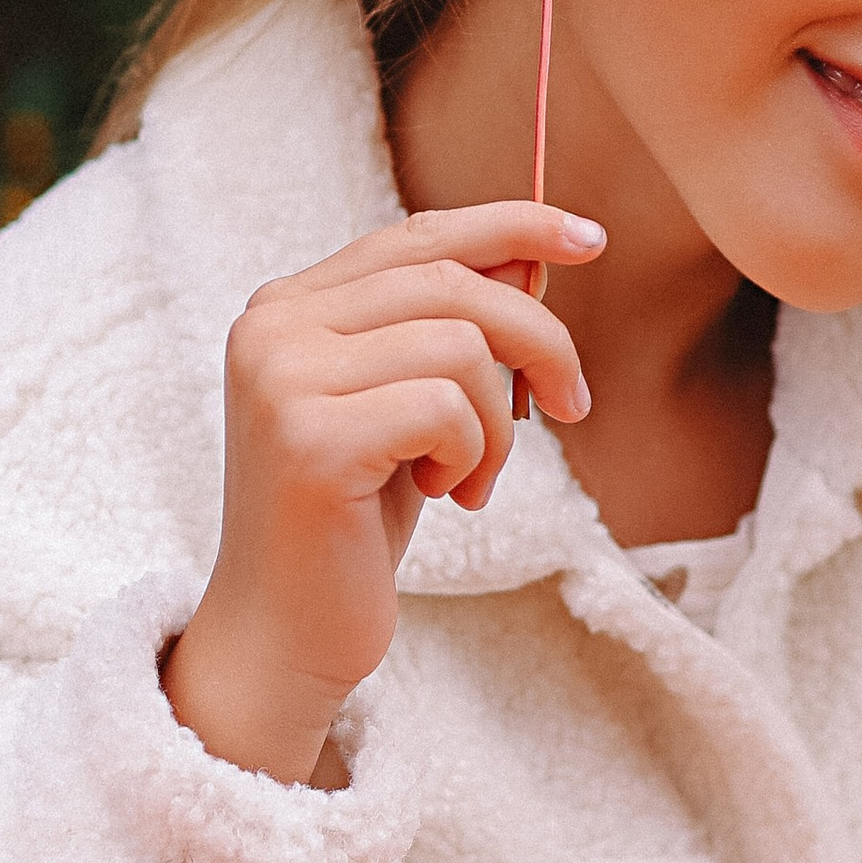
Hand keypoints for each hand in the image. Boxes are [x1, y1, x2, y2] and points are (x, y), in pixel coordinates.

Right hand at [161, 202, 602, 784]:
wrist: (285, 636)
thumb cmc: (354, 523)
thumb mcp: (413, 409)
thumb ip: (453, 328)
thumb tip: (530, 254)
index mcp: (289, 307)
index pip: (418, 235)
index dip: (511, 227)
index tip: (588, 238)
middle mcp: (273, 327)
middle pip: (453, 281)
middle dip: (538, 340)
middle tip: (569, 406)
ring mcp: (282, 379)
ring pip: (460, 346)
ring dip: (498, 422)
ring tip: (470, 477)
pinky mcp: (309, 440)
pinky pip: (446, 407)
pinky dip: (473, 455)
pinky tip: (445, 496)